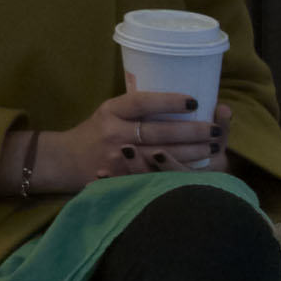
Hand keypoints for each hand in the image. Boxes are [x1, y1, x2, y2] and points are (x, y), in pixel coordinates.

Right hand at [7, 87, 219, 198]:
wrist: (65, 161)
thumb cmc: (94, 133)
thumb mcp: (109, 112)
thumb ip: (137, 109)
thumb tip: (181, 103)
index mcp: (110, 112)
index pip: (142, 102)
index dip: (170, 102)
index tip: (195, 101)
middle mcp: (114, 134)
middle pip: (159, 132)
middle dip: (192, 130)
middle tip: (215, 128)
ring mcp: (120, 159)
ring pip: (164, 154)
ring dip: (193, 150)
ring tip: (214, 144)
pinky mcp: (125, 179)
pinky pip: (159, 174)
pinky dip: (182, 168)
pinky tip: (199, 165)